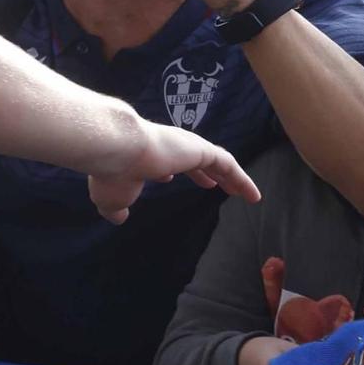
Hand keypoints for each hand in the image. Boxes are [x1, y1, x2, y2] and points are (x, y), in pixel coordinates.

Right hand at [86, 119, 259, 223]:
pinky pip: (228, 165)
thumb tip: (117, 218)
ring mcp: (187, 146)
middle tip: (214, 186)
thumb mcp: (111, 199)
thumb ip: (116, 208)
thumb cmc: (113, 174)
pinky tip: (252, 195)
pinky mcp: (201, 150)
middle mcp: (169, 147)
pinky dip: (241, 179)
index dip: (171, 170)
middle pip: (194, 159)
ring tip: (245, 194)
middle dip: (205, 173)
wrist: (118, 147)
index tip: (170, 178)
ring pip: (216, 162)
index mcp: (148, 155)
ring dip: (230, 178)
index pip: (165, 161)